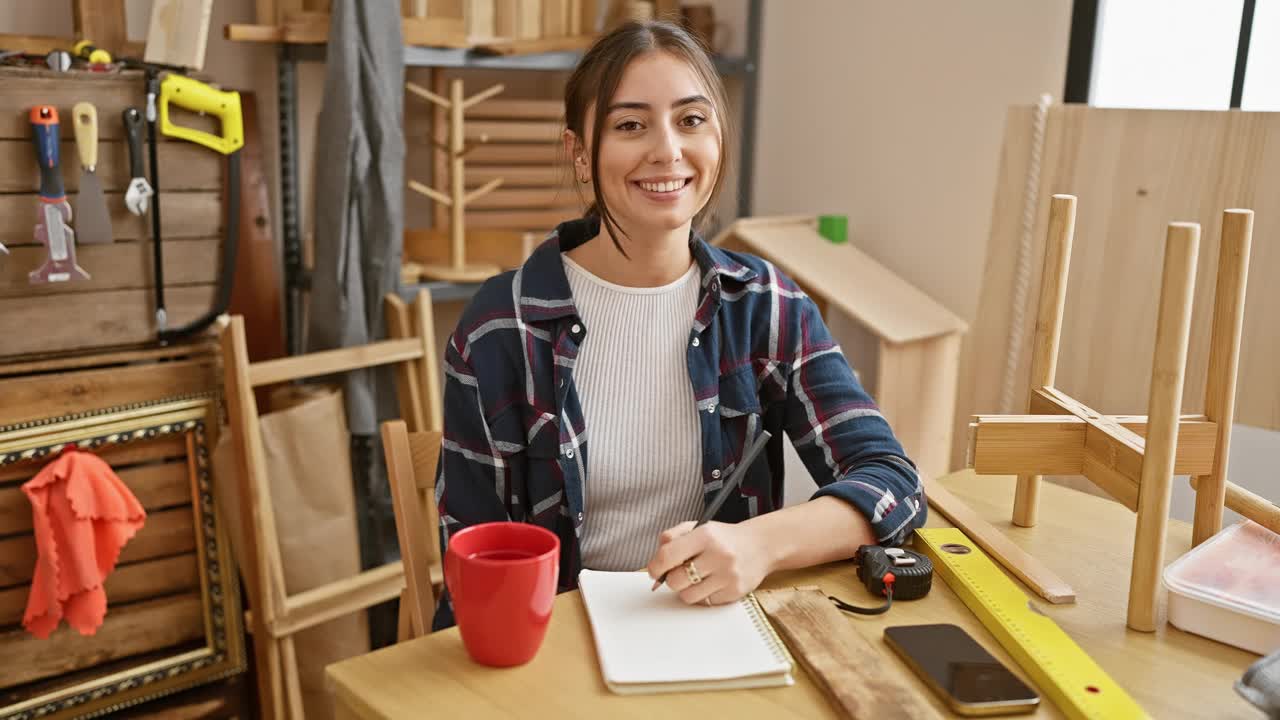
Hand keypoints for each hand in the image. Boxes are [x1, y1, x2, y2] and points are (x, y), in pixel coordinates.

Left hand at [645, 521, 773, 605]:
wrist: (760, 546)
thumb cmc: (723, 538)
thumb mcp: (698, 528)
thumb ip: (672, 537)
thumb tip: (655, 564)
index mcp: (705, 535)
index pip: (668, 555)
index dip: (655, 566)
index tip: (654, 570)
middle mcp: (718, 555)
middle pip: (675, 580)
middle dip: (671, 579)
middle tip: (679, 572)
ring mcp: (728, 576)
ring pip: (688, 596)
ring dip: (686, 589)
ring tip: (695, 578)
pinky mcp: (735, 592)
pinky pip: (705, 603)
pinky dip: (703, 595)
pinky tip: (711, 583)